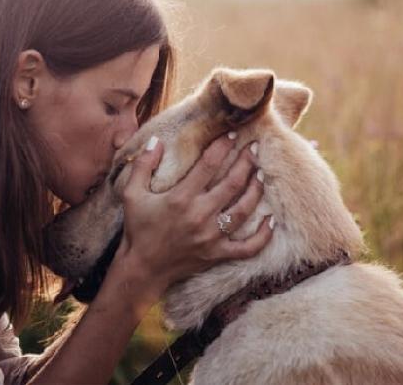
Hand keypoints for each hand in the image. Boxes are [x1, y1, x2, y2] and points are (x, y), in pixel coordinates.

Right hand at [115, 133, 272, 298]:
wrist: (142, 267)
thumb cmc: (138, 228)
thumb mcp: (132, 194)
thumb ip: (143, 165)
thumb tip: (155, 140)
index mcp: (181, 198)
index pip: (208, 165)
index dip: (223, 146)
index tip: (233, 134)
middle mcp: (200, 215)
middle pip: (233, 183)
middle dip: (246, 162)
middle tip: (255, 148)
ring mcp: (211, 237)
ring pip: (244, 209)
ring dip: (256, 189)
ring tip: (260, 174)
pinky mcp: (217, 254)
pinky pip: (248, 247)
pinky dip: (263, 235)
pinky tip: (270, 219)